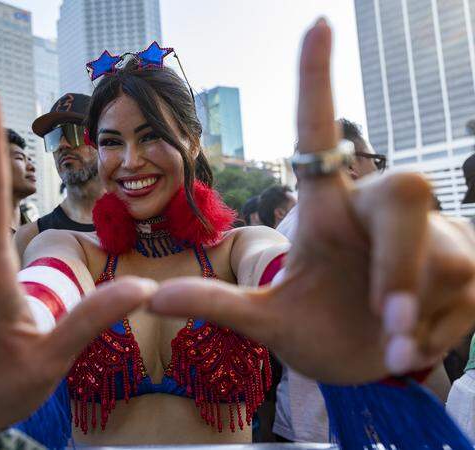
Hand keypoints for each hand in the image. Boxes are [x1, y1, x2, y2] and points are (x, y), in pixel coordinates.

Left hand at [150, 19, 474, 383]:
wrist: (369, 365)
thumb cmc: (317, 328)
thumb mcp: (267, 322)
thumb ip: (216, 304)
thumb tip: (148, 295)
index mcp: (326, 209)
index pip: (318, 137)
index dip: (316, 83)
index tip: (315, 24)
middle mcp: (376, 212)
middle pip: (406, 191)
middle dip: (400, 264)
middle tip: (389, 321)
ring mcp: (431, 239)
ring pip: (441, 259)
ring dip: (414, 316)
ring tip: (392, 347)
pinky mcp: (470, 273)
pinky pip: (468, 295)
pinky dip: (435, 335)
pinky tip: (414, 347)